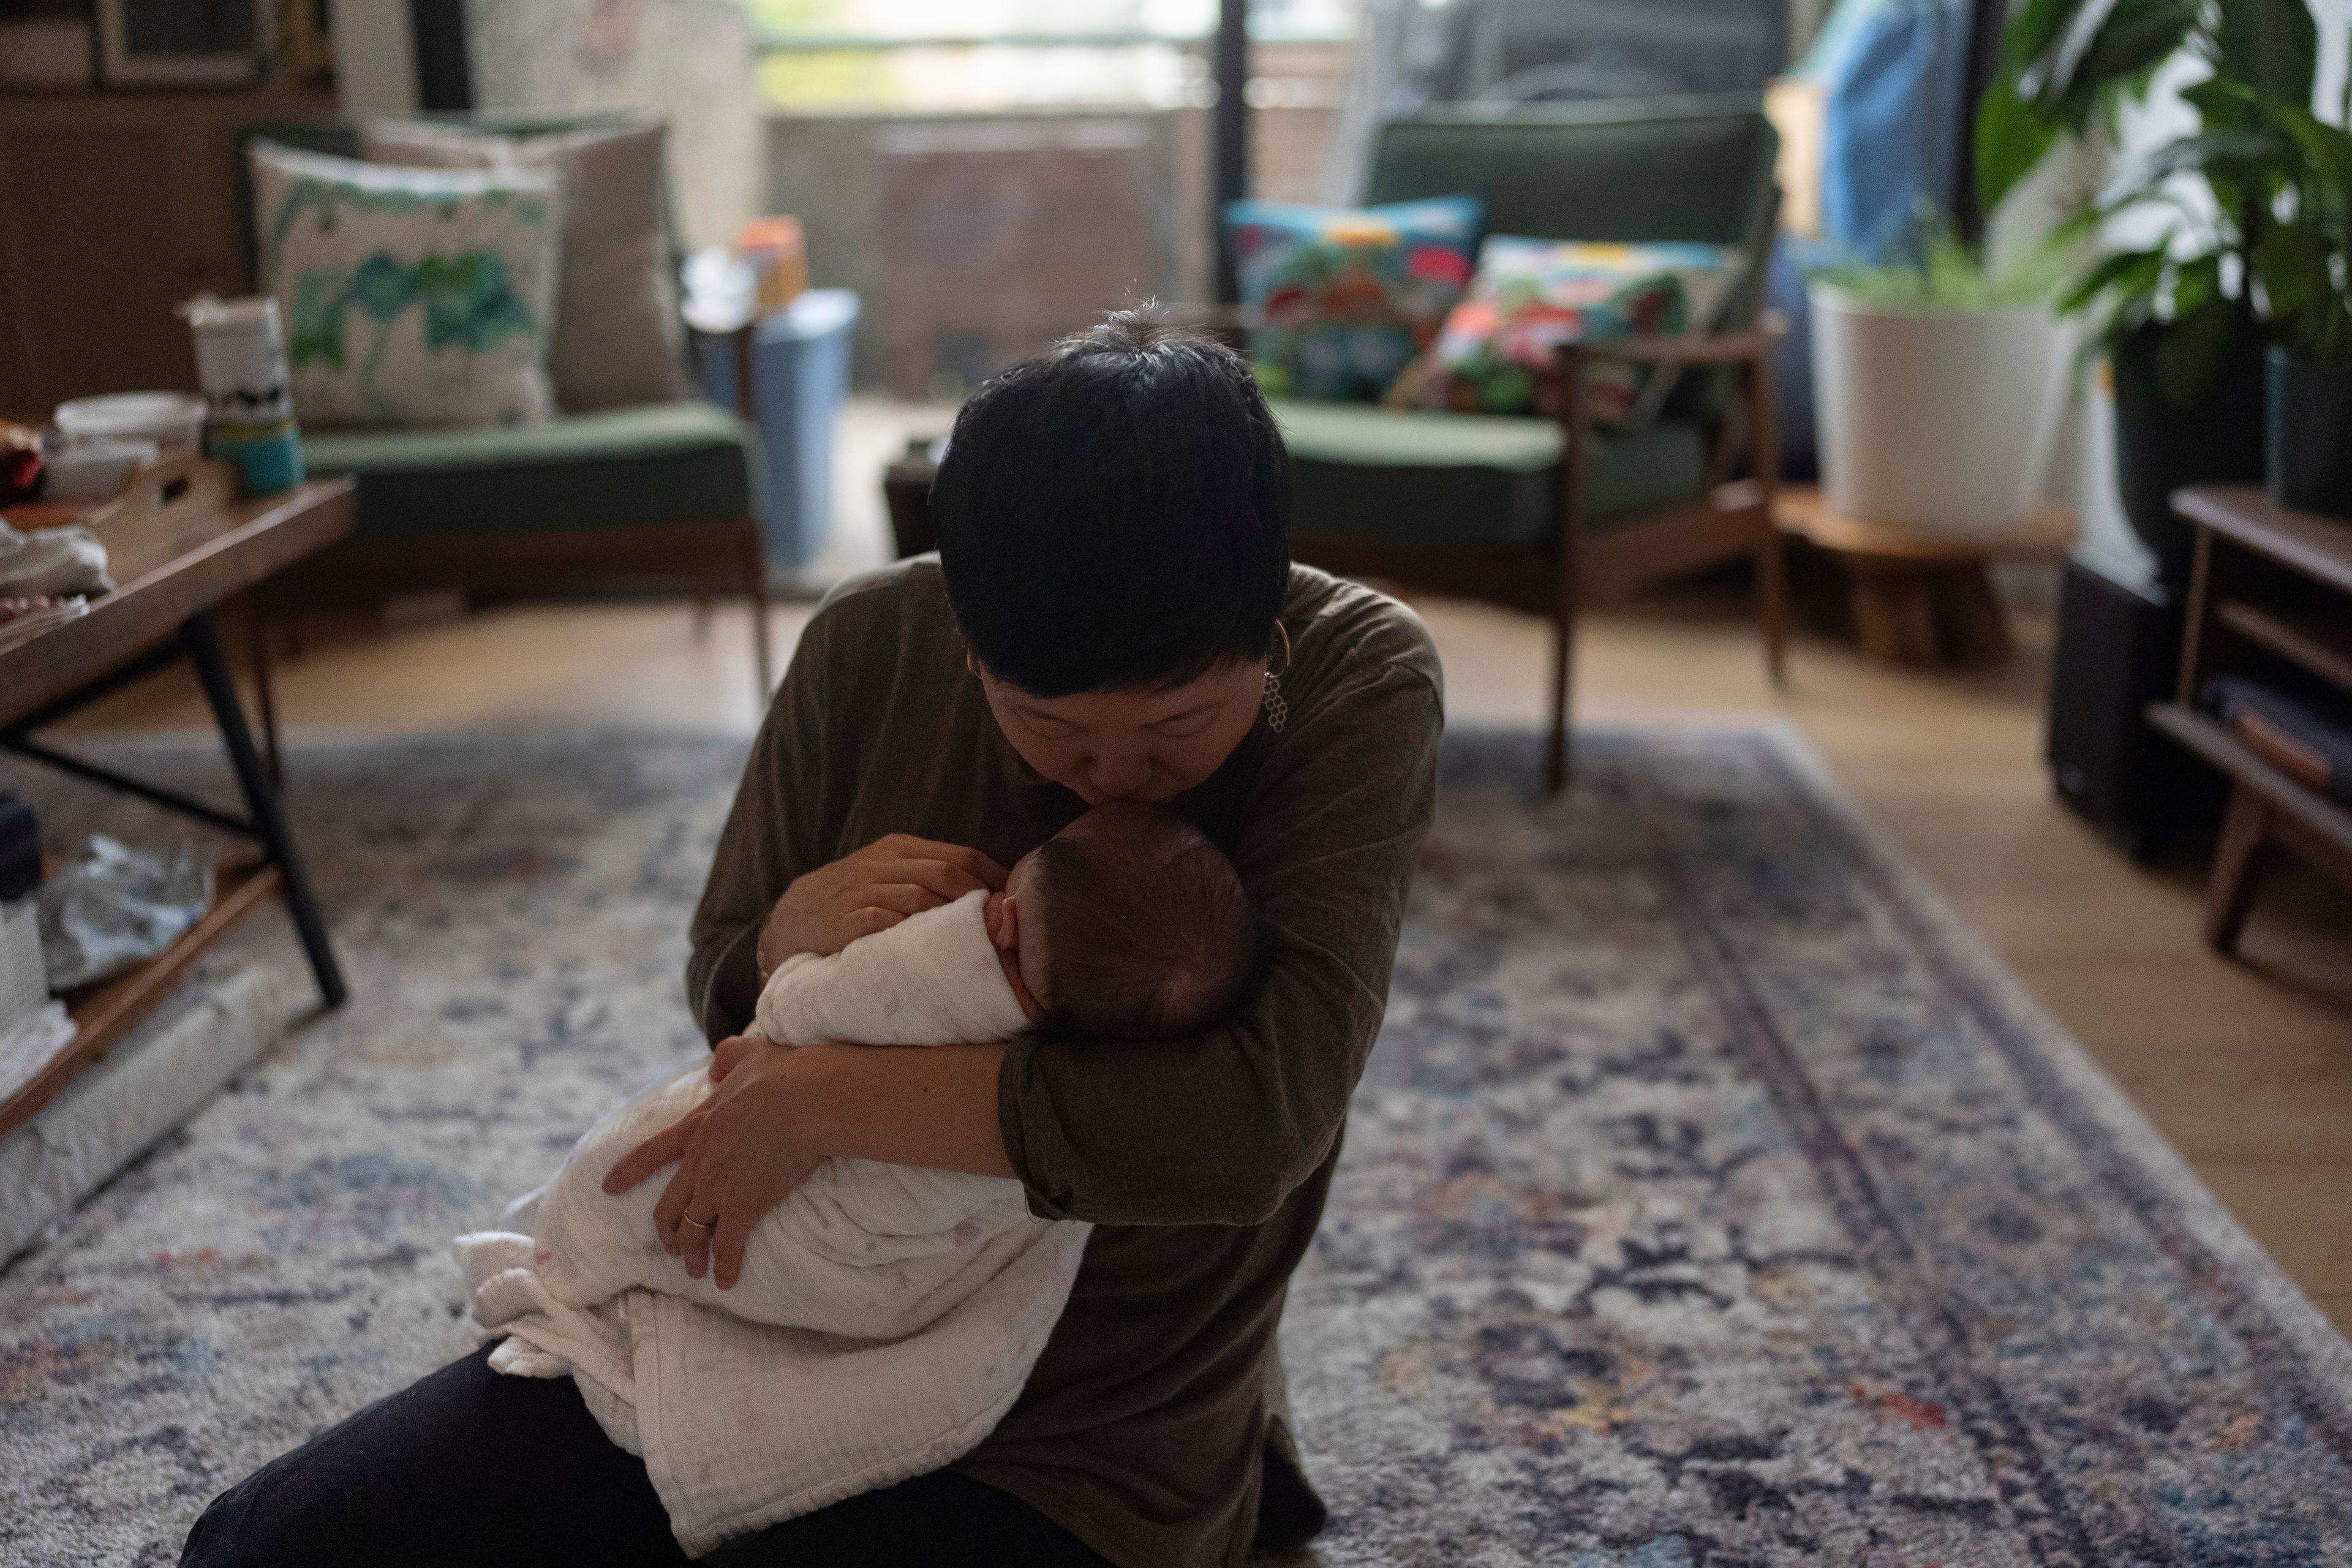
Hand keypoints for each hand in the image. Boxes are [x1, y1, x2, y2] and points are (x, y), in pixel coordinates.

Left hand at [601, 1039, 822, 1289]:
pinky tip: (727, 1281)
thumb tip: (714, 1066)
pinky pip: (727, 1246)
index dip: (628, 1171)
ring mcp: (718, 1188)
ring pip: (693, 1231)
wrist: (807, 1099)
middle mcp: (700, 1162)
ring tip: (697, 1272)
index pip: (652, 1152)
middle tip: (672, 1248)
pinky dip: (725, 1267)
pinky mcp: (743, 1207)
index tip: (608, 1187)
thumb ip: (727, 1057)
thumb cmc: (785, 1073)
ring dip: (692, 1255)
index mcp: (699, 1125)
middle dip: (668, 1231)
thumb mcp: (750, 1052)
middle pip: (670, 1206)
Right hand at [757, 834, 1007, 977]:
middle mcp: (882, 863)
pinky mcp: (848, 921)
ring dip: (955, 920)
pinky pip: (891, 924)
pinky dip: (918, 935)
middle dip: (980, 900)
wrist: (793, 916)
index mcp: (899, 847)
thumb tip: (990, 894)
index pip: (961, 855)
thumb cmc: (854, 897)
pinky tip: (938, 950)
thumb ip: (929, 876)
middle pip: (947, 874)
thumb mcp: (889, 872)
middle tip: (1004, 927)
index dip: (995, 878)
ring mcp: (864, 891)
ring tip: (979, 941)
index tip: (1015, 902)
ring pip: (922, 898)